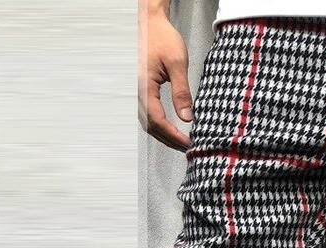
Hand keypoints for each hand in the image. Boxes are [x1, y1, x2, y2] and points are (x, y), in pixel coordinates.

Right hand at [139, 10, 192, 151]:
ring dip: (163, 134)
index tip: (188, 143)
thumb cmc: (161, 37)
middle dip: (169, 139)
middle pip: (150, 125)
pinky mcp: (141, 88)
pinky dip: (159, 124)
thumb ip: (182, 91)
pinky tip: (171, 128)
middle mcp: (137, 91)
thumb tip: (187, 117)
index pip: (158, 120)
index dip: (173, 135)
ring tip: (180, 142)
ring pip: (147, 121)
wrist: (149, 22)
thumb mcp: (177, 63)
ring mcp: (137, 90)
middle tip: (187, 147)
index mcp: (144, 86)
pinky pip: (148, 112)